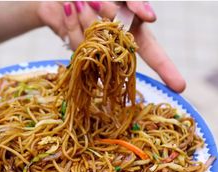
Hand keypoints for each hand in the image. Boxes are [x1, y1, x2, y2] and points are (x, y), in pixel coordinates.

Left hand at [37, 1, 184, 92]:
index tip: (180, 86)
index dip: (166, 70)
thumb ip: (135, 2)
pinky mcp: (78, 55)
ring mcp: (99, 55)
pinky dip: (72, 21)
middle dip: (104, 20)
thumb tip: (150, 18)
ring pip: (97, 44)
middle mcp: (117, 47)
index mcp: (132, 32)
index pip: (154, 54)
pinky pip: (76, 43)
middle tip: (91, 0)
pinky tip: (69, 9)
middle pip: (118, 47)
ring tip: (80, 1)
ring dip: (87, 15)